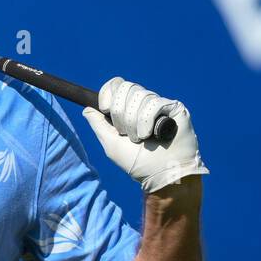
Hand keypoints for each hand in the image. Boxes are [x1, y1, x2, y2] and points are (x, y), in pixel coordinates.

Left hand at [82, 77, 208, 194]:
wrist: (162, 175)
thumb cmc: (138, 163)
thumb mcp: (111, 143)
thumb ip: (98, 124)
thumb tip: (86, 107)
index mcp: (128, 109)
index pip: (116, 85)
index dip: (107, 93)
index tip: (105, 109)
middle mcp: (144, 104)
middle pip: (125, 87)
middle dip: (120, 112)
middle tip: (126, 133)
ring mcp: (160, 105)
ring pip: (139, 95)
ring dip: (134, 121)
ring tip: (141, 138)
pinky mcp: (174, 108)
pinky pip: (154, 102)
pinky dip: (147, 120)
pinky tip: (151, 135)